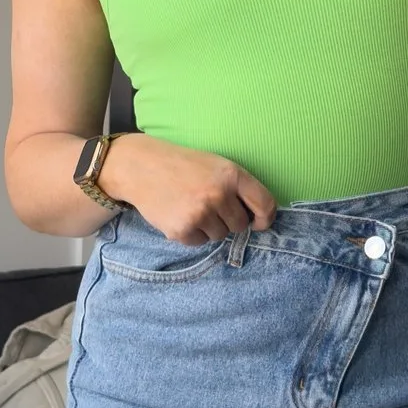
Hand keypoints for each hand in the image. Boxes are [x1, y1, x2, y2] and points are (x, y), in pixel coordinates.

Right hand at [104, 133, 275, 243]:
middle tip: (209, 205)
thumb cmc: (183, 166)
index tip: (258, 223)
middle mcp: (218, 194)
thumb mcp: (216, 165)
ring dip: (209, 227)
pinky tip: (180, 214)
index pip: (265, 205)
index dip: (265, 218)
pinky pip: (199, 242)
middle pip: (240, 225)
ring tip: (192, 206)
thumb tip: (258, 219)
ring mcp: (200, 213)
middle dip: (229, 220)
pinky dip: (192, 233)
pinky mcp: (182, 230)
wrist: (141, 167)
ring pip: (220, 236)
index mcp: (232, 174)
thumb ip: (239, 187)